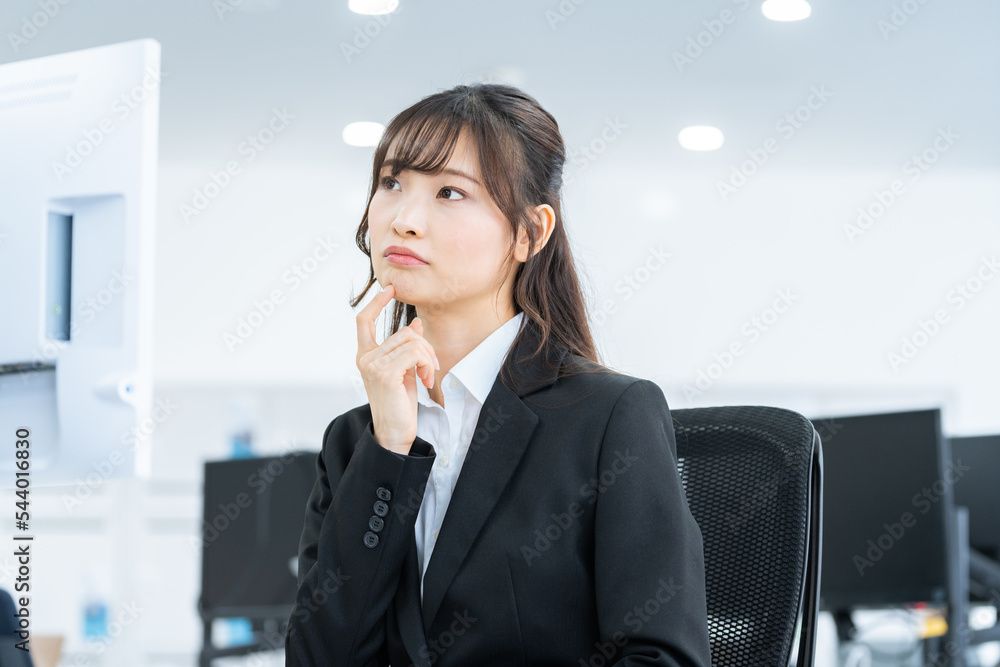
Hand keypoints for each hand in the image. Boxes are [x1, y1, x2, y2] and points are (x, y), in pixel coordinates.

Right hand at [356, 284, 439, 454]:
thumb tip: (416, 324)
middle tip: (432, 368)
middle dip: (425, 347)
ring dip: (428, 358)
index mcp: (365, 355)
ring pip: (412, 341)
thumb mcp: (405, 370)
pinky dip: (427, 364)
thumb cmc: (399, 404)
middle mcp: (365, 358)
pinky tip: (426, 381)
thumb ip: (407, 348)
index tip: (390, 289)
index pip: (363, 321)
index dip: (376, 302)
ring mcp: (373, 365)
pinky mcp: (385, 374)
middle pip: (404, 332)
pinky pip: (415, 353)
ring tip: (428, 376)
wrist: (394, 432)